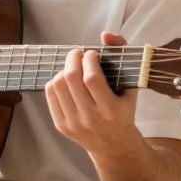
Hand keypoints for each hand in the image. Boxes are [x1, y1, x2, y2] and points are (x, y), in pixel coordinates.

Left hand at [44, 31, 140, 156]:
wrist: (114, 145)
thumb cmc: (123, 110)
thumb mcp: (130, 85)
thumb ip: (122, 54)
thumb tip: (105, 34)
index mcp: (110, 110)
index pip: (92, 78)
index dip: (89, 59)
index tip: (92, 53)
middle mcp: (90, 118)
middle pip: (71, 79)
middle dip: (73, 58)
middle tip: (79, 53)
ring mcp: (73, 123)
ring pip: (58, 85)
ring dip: (64, 69)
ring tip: (74, 67)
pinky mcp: (61, 126)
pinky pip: (50, 94)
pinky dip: (56, 81)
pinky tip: (66, 80)